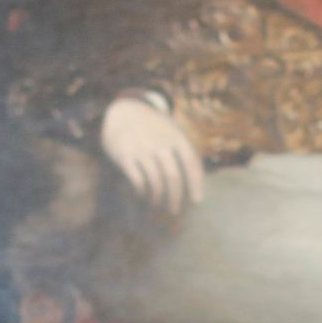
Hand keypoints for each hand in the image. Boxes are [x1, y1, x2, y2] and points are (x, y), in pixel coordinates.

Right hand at [101, 94, 203, 214]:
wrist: (123, 112)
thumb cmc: (154, 128)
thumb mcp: (172, 131)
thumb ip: (186, 151)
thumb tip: (198, 182)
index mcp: (176, 137)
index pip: (191, 162)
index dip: (195, 183)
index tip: (197, 201)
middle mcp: (160, 143)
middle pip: (173, 177)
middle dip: (175, 198)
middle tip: (174, 210)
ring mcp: (142, 148)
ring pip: (155, 181)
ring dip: (157, 197)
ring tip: (157, 203)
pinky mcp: (125, 155)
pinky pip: (137, 180)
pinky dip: (142, 191)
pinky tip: (142, 194)